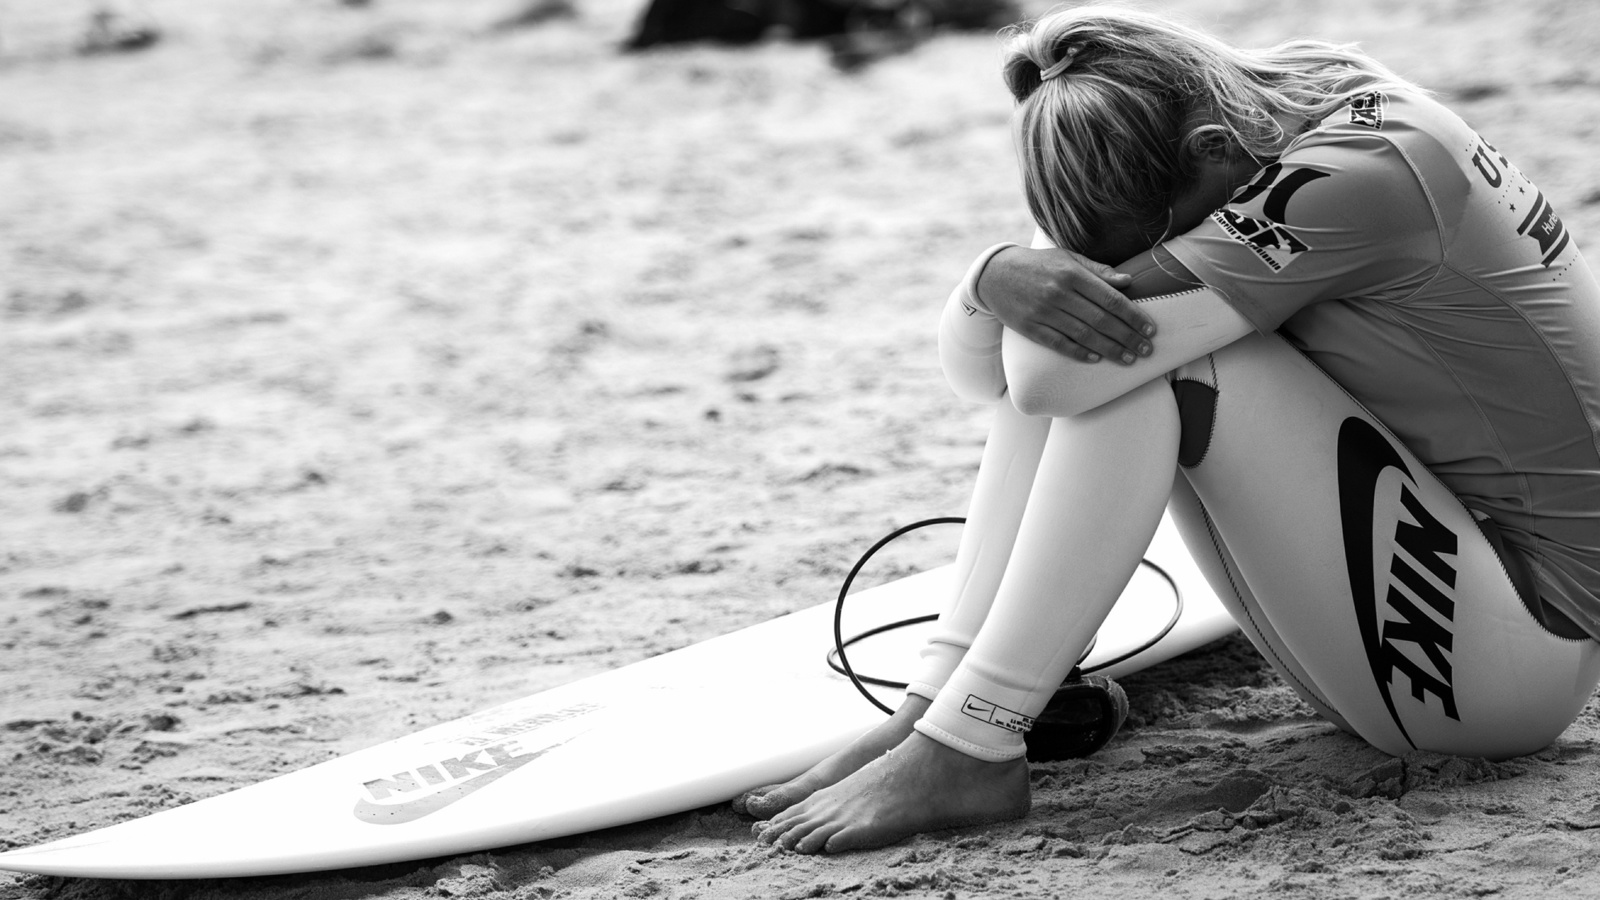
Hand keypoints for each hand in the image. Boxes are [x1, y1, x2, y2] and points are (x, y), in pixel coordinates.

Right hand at [976, 247, 1154, 363]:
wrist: (994, 274)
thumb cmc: (1038, 265)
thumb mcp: (1068, 258)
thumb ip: (1098, 270)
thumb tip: (1128, 281)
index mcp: (1072, 274)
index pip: (1111, 299)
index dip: (1133, 316)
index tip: (1150, 329)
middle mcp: (1059, 293)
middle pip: (1101, 320)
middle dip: (1128, 337)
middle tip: (1147, 350)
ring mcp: (1043, 312)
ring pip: (1084, 335)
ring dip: (1109, 349)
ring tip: (1128, 359)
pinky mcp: (1030, 328)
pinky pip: (1059, 344)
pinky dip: (1079, 352)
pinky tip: (1097, 359)